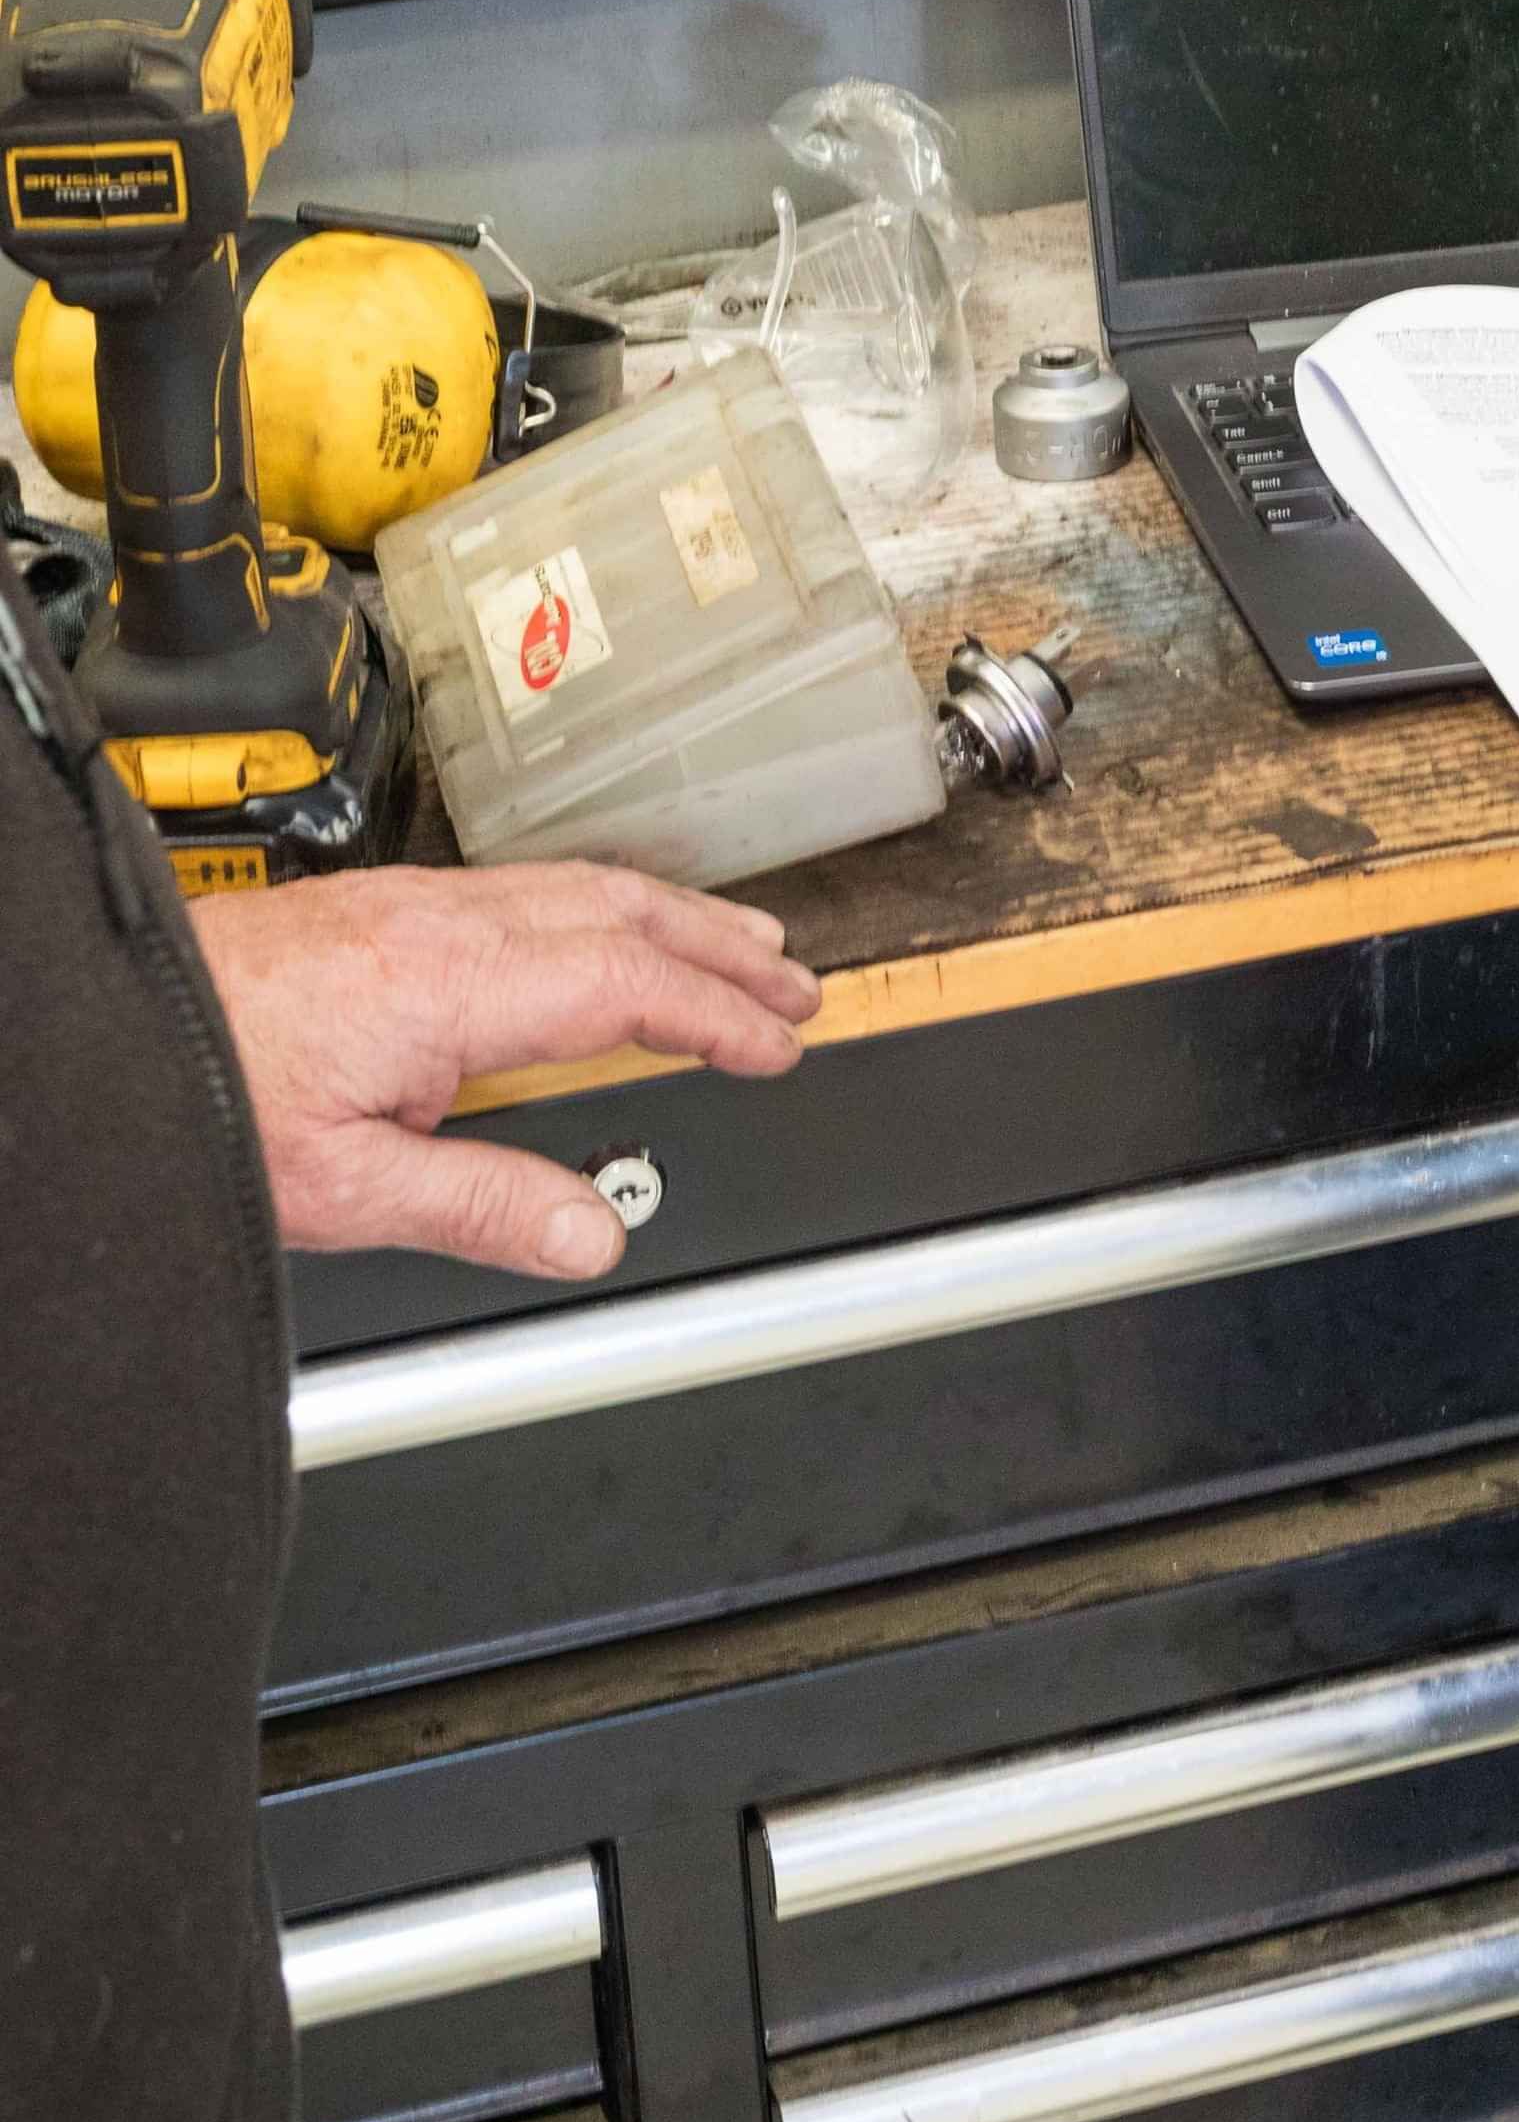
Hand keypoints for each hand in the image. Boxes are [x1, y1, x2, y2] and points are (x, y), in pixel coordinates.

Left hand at [194, 863, 821, 1281]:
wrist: (119, 1016)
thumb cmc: (205, 1091)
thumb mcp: (341, 1188)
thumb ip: (480, 1208)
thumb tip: (593, 1235)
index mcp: (449, 986)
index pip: (624, 983)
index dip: (716, 1012)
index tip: (778, 1042)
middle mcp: (443, 924)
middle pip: (622, 911)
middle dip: (723, 945)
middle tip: (796, 983)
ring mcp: (415, 903)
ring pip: (580, 886)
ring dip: (675, 914)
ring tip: (740, 942)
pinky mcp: (385, 905)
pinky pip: (533, 887)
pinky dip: (607, 906)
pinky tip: (609, 928)